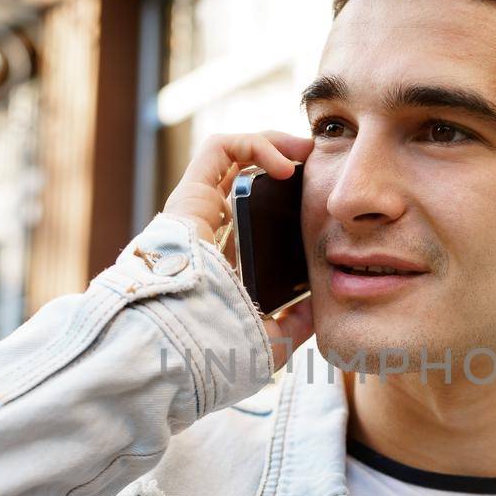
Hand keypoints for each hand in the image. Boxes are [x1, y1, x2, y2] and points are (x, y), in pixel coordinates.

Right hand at [161, 131, 314, 369]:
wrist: (178, 347)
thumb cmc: (211, 352)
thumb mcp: (266, 340)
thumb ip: (291, 324)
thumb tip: (316, 310)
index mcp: (221, 263)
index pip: (250, 218)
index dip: (282, 201)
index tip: (317, 199)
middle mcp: (205, 232)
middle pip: (242, 181)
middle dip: (279, 162)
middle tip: (315, 166)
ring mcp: (193, 213)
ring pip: (230, 158)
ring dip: (269, 143)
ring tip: (304, 153)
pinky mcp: (187, 197)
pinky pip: (219, 150)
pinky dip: (253, 144)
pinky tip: (283, 164)